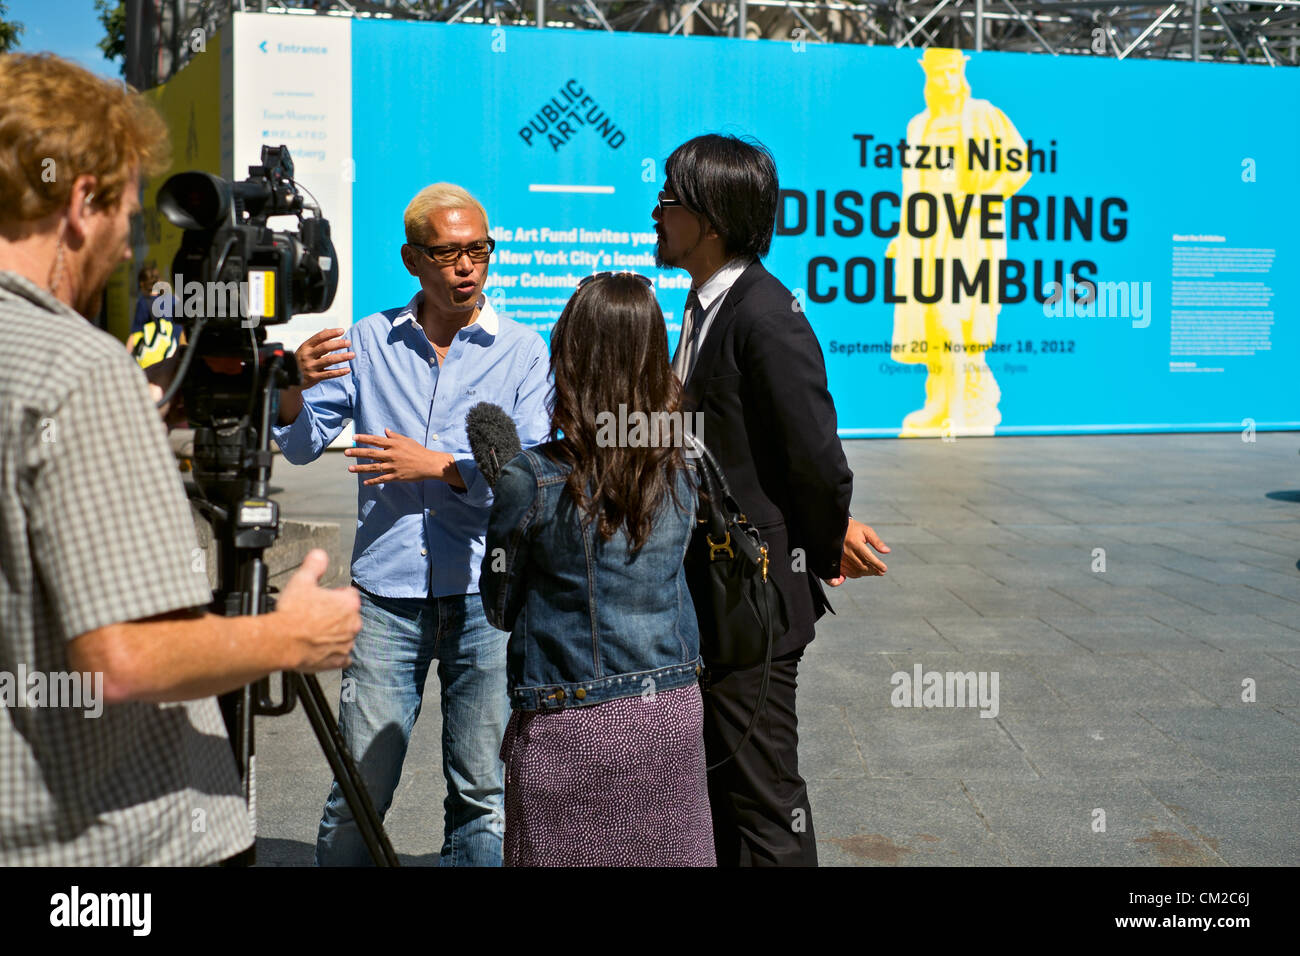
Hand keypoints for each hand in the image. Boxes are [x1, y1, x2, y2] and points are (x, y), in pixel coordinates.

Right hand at [274, 549, 359, 671]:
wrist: (281, 641)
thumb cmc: (292, 614)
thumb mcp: (302, 580)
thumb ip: (314, 565)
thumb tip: (320, 555)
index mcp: (348, 603)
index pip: (349, 594)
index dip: (334, 595)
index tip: (323, 599)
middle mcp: (353, 623)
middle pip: (348, 615)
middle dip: (335, 615)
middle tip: (316, 616)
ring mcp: (347, 643)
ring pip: (345, 635)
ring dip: (334, 633)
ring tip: (315, 632)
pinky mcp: (339, 660)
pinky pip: (342, 656)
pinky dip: (334, 653)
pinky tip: (321, 648)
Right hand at [295, 328, 355, 388]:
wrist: (290, 379)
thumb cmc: (299, 362)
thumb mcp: (304, 349)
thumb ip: (316, 341)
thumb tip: (326, 329)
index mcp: (305, 347)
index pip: (319, 337)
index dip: (331, 333)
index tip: (342, 330)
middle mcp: (307, 356)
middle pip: (325, 347)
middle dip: (338, 344)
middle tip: (348, 342)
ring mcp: (310, 367)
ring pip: (329, 360)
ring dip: (342, 357)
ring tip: (352, 354)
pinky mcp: (314, 377)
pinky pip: (329, 374)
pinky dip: (339, 372)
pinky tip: (348, 369)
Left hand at [345, 429, 464, 487]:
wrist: (429, 464)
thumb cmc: (418, 451)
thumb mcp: (407, 441)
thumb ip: (394, 436)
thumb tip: (385, 430)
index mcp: (394, 444)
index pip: (375, 440)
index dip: (364, 438)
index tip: (353, 437)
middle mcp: (391, 455)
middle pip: (371, 453)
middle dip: (357, 452)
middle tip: (345, 452)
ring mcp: (393, 466)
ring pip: (373, 467)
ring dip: (360, 468)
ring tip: (350, 468)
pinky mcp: (396, 476)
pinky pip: (382, 479)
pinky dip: (373, 481)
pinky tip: (365, 482)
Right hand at [833, 518, 889, 582]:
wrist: (835, 529)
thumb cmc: (853, 529)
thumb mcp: (866, 531)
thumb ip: (877, 541)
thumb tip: (887, 551)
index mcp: (854, 543)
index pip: (868, 558)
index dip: (878, 565)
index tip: (885, 569)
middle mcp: (846, 552)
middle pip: (862, 566)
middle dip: (873, 571)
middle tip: (881, 572)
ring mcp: (840, 558)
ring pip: (855, 571)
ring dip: (866, 573)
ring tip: (874, 572)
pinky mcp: (837, 562)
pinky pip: (847, 573)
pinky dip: (856, 574)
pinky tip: (863, 572)